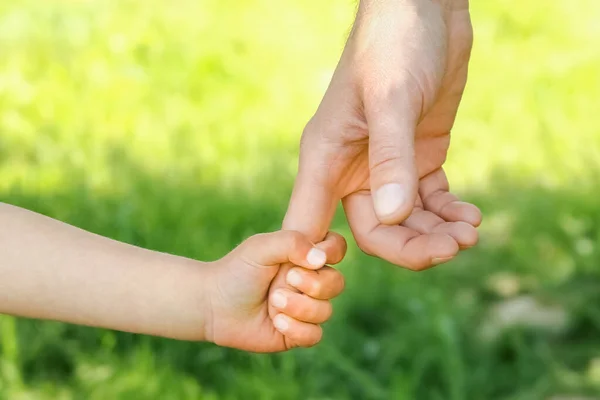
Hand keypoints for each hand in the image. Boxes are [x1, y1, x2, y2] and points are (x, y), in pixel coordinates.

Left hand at [203, 230, 345, 351]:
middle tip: (286, 280)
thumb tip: (321, 259)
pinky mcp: (297, 333)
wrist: (214, 304)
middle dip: (313, 285)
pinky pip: (315, 335)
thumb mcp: (261, 247)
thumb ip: (292, 243)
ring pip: (326, 311)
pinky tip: (276, 322)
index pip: (337, 249)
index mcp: (304, 256)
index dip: (332, 252)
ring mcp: (305, 308)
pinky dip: (296, 330)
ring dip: (299, 307)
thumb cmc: (238, 270)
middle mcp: (309, 282)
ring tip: (273, 303)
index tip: (311, 257)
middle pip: (337, 283)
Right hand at [283, 0, 480, 269]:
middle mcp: (351, 169)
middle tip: (453, 248)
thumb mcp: (392, 97)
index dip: (321, 262)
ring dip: (436, 235)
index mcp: (326, 158)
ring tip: (470, 232)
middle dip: (412, 247)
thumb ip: (391, 156)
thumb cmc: (393, 44)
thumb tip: (393, 217)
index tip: (340, 286)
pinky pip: (429, 202)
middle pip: (374, 233)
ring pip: (404, 223)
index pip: (311, 226)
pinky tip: (471, 216)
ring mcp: (385, 167)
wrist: (426, 10)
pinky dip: (449, 215)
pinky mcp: (417, 157)